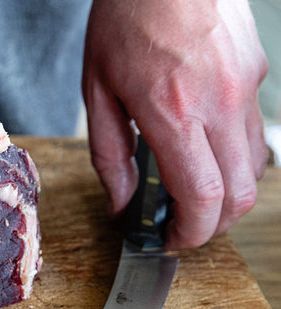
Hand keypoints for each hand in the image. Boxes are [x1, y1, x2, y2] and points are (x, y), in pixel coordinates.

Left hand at [82, 0, 267, 248]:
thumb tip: (122, 204)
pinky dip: (232, 155)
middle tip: (179, 226)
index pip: (202, 198)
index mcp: (173, 112)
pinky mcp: (255, 72)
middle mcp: (219, 104)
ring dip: (227, 193)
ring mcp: (244, 88)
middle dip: (211, 225)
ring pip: (255, 168)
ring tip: (188, 190)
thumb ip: (110, 155)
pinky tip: (200, 146)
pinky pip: (252, 131)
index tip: (170, 242)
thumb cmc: (124, 18)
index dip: (190, 234)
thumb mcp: (97, 90)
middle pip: (240, 196)